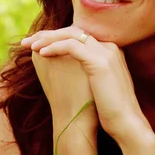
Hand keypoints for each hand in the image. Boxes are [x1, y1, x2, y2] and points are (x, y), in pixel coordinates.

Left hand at [22, 26, 150, 143]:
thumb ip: (89, 71)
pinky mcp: (99, 62)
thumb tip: (67, 70)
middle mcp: (109, 47)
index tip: (38, 44)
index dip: (57, 37)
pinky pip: (71, 46)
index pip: (79, 35)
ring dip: (48, 38)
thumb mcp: (100, 85)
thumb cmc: (111, 110)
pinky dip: (54, 47)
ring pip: (71, 35)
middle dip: (48, 34)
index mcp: (110, 51)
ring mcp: (106, 53)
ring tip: (30, 46)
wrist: (127, 123)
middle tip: (27, 41)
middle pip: (74, 30)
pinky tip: (41, 53)